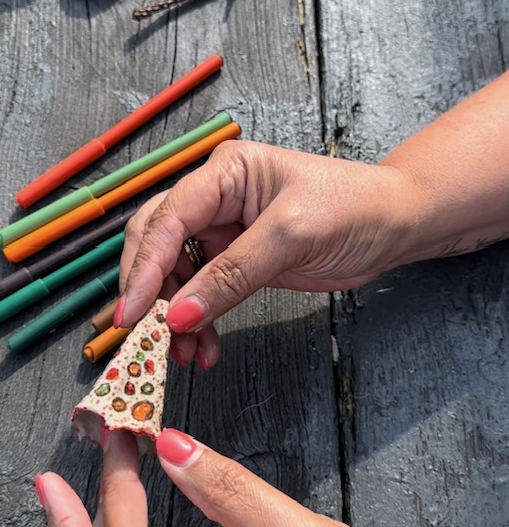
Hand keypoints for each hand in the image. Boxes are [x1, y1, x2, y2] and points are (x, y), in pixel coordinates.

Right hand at [117, 141, 413, 366]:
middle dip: (151, 292)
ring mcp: (224, 231)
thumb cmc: (352, 209)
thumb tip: (179, 314)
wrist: (392, 225)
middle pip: (159, 244)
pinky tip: (204, 346)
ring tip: (183, 353)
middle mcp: (216, 199)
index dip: (144, 267)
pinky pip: (204, 292)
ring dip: (176, 316)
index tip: (132, 313)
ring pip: (177, 275)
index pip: (167, 219)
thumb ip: (232, 275)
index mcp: (224, 173)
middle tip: (146, 336)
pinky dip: (200, 320)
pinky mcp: (237, 260)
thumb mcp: (291, 236)